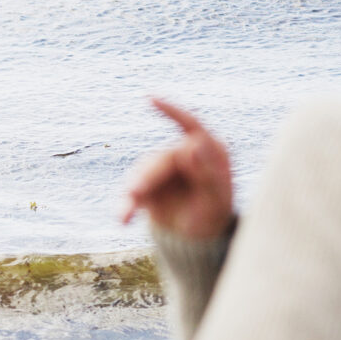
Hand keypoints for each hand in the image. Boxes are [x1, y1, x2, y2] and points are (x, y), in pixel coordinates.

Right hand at [119, 98, 234, 240]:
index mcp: (208, 151)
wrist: (197, 240)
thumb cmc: (214, 215)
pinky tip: (123, 217)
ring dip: (133, 192)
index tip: (150, 99)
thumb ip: (209, 173)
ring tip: (125, 214)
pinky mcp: (147, 183)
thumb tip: (195, 145)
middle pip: (161, 158)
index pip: (191, 125)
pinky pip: (133, 190)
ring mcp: (164, 167)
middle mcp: (184, 154)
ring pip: (142, 173)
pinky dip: (127, 204)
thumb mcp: (217, 200)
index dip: (170, 111)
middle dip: (147, 177)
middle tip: (135, 192)